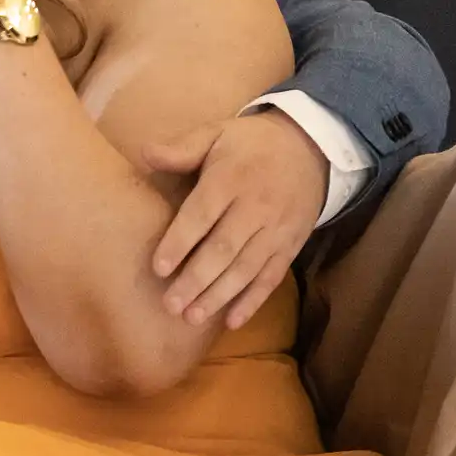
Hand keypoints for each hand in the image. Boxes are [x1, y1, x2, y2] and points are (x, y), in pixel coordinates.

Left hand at [146, 110, 331, 329]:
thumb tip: (145, 153)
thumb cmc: (250, 144)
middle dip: (196, 280)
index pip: (202, 214)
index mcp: (231, 178)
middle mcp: (256, 207)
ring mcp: (277, 230)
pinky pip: (272, 277)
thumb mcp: (216, 134)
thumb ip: (182, 149)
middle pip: (224, 249)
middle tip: (170, 305)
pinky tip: (232, 321)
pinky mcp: (291, 246)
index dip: (180, 242)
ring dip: (219, 296)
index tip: (158, 268)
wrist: (310, 147)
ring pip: (246, 269)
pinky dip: (253, 301)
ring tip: (192, 318)